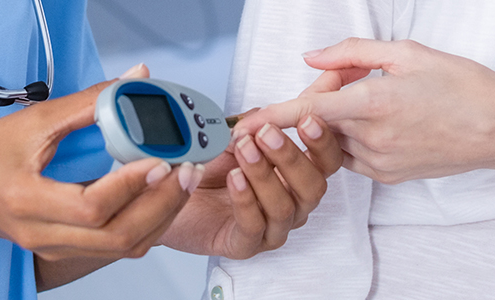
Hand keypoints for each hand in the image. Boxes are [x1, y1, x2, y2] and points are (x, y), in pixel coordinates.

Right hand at [0, 64, 200, 259]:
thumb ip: (88, 103)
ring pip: (124, 246)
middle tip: (185, 168)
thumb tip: (134, 82)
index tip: (158, 158)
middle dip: (162, 203)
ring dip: (162, 213)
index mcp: (26, 202)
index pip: (90, 208)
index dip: (129, 185)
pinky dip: (149, 221)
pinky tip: (162, 194)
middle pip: (118, 236)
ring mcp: (57, 248)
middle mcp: (44, 234)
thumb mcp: (30, 121)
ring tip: (182, 178)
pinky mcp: (68, 250)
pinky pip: (119, 245)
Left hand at [159, 114, 342, 258]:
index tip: (308, 117)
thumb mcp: (240, 131)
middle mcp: (292, 203)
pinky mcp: (244, 245)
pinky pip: (254, 226)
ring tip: (244, 149)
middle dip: (291, 156)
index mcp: (298, 176)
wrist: (167, 192)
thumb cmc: (208, 165)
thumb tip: (313, 79)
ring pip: (284, 206)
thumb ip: (271, 113)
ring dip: (264, 174)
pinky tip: (234, 178)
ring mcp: (271, 227)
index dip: (323, 141)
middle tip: (267, 133)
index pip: (327, 161)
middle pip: (313, 186)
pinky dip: (245, 200)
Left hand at [233, 38, 494, 183]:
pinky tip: (382, 119)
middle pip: (319, 120)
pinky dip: (353, 136)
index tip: (243, 124)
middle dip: (321, 95)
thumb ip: (351, 53)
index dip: (271, 117)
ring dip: (337, 118)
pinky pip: (352, 155)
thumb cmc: (462, 86)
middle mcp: (371, 138)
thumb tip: (311, 57)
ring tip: (373, 95)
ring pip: (335, 138)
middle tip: (347, 72)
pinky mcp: (387, 176)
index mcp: (373, 103)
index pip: (306, 112)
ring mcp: (378, 161)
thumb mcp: (407, 53)